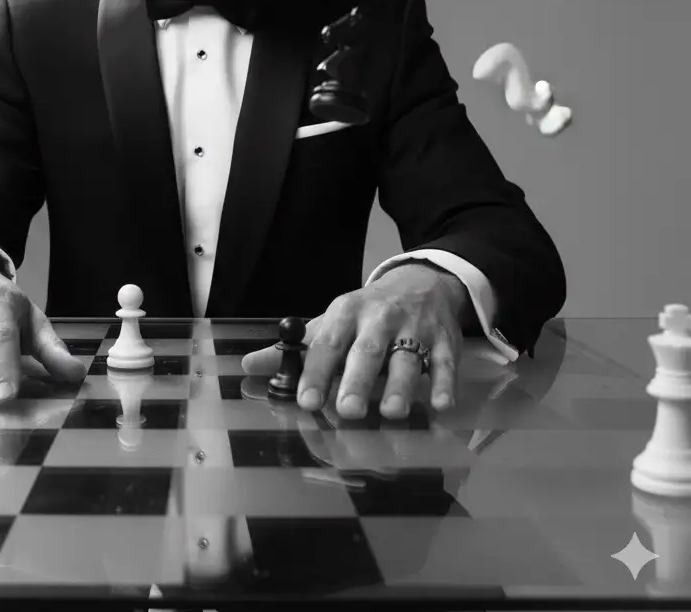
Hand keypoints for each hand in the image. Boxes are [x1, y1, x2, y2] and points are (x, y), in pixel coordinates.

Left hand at [240, 263, 469, 419]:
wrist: (421, 283)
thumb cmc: (367, 313)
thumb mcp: (331, 322)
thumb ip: (294, 349)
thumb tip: (248, 367)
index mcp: (346, 312)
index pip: (327, 342)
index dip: (316, 371)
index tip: (306, 400)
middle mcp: (380, 318)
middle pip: (367, 350)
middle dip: (357, 380)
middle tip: (348, 410)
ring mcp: (415, 329)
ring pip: (407, 357)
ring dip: (401, 385)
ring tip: (392, 412)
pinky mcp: (445, 340)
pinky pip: (446, 362)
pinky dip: (445, 383)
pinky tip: (442, 405)